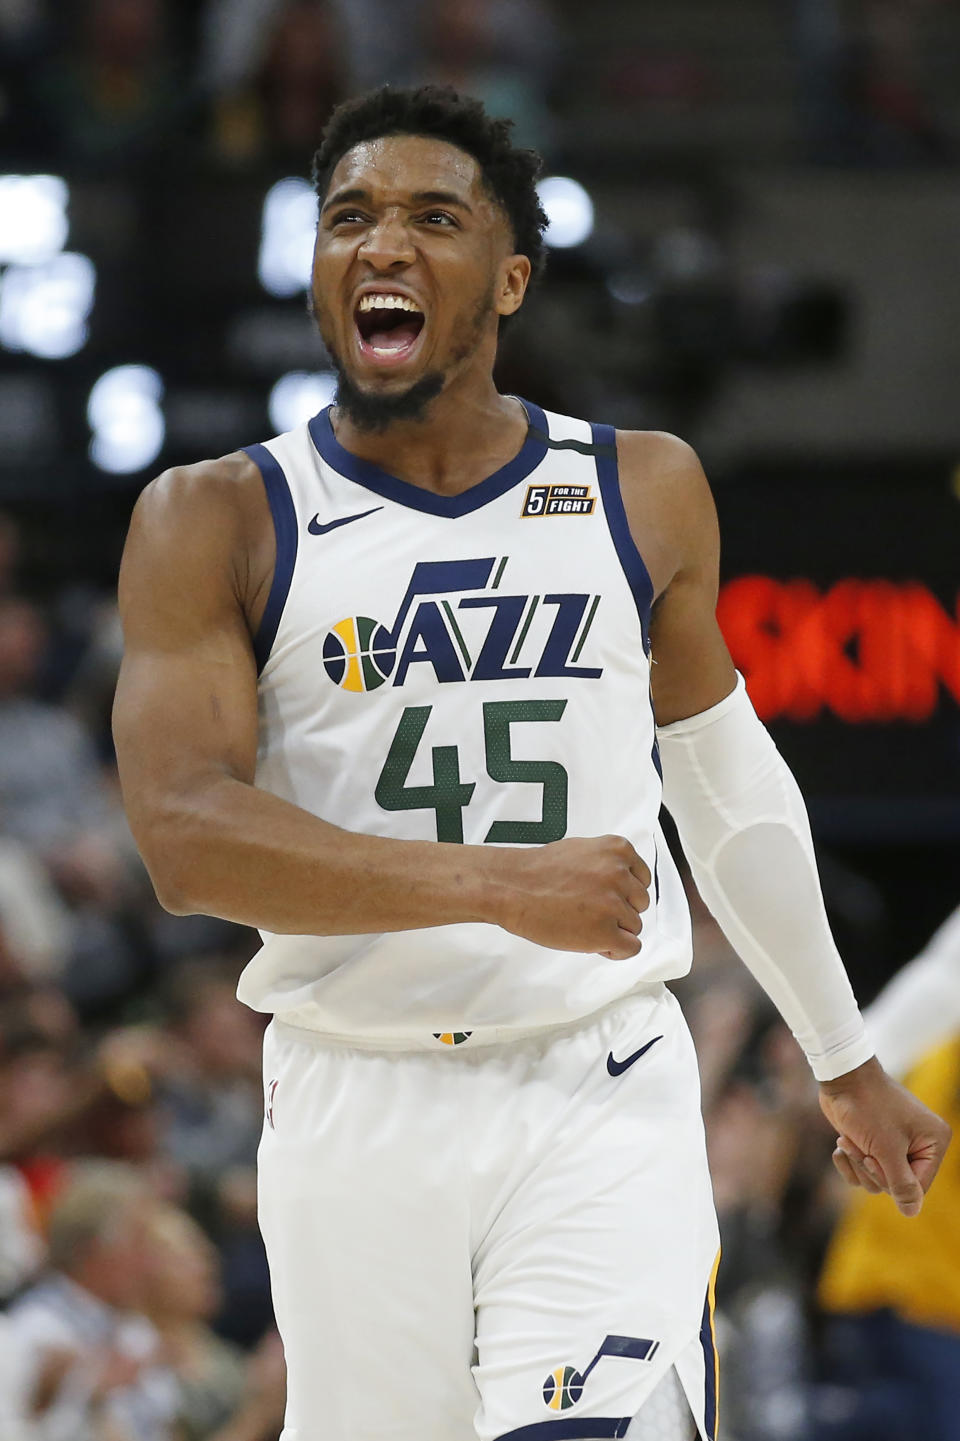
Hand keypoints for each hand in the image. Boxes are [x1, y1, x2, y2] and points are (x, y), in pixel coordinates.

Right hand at [498, 835, 650, 958]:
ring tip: (585, 924)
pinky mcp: (605, 932)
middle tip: (591, 911)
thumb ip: (608, 863)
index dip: (625, 892)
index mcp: (617, 850)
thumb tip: (625, 883)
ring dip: (614, 929)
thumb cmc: (538, 871)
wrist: (512, 888)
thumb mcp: (582, 850)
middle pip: (640, 904)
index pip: (642, 878)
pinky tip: (595, 943)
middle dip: (620, 910)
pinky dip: (615, 950)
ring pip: (635, 926)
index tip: (609, 897)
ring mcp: (614, 904)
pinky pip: (631, 948)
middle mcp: (620, 874)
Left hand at [819, 1056, 951, 1216]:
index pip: (918, 1186)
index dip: (891, 1180)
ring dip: (857, 1164)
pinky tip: (840, 1144)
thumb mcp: (887, 1149)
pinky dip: (849, 1161)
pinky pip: (862, 1172)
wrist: (841, 1078)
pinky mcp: (873, 1144)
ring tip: (847, 1140)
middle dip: (870, 1169)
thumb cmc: (868, 1108)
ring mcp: (896, 1145)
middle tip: (859, 1146)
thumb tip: (911, 1212)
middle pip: (896, 1185)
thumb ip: (901, 1184)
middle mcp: (919, 1145)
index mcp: (934, 1142)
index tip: (873, 1159)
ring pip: (876, 1181)